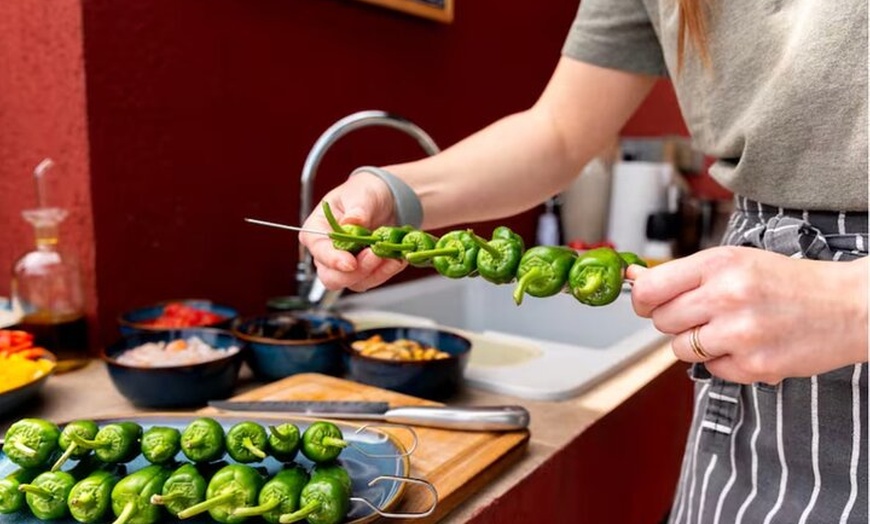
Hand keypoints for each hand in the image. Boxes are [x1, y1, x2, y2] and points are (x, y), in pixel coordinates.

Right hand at [300, 173, 406, 291]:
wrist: (386, 201)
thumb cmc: (364, 194)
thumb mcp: (360, 194)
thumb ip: (357, 209)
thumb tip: (353, 221)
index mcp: (317, 230)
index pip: (318, 250)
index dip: (332, 260)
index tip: (350, 262)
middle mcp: (328, 252)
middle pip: (331, 277)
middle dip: (355, 272)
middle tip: (374, 256)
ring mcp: (345, 265)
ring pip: (354, 282)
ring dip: (374, 272)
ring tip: (390, 254)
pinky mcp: (364, 272)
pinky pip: (373, 279)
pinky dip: (386, 272)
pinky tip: (395, 258)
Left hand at [627, 246, 867, 383]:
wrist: (849, 306)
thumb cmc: (788, 281)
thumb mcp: (735, 260)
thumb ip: (683, 273)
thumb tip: (633, 277)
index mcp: (719, 263)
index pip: (650, 288)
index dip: (642, 298)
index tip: (647, 301)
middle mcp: (726, 297)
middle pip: (661, 320)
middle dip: (674, 319)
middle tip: (703, 313)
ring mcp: (740, 334)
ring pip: (680, 348)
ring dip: (696, 343)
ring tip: (728, 329)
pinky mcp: (754, 367)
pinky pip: (711, 370)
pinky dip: (723, 362)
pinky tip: (748, 345)